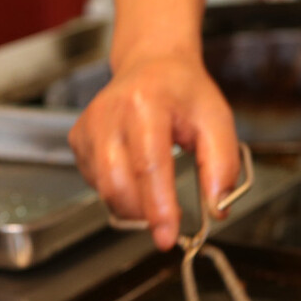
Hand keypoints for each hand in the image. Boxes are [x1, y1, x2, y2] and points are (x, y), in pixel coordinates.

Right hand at [68, 53, 240, 250]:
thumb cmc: (183, 91)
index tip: (167, 237)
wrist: (151, 63)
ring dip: (132, 206)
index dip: (158, 208)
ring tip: (155, 193)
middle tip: (167, 221)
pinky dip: (117, 192)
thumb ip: (222, 166)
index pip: (150, 166)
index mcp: (146, 103)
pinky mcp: (78, 139)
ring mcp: (88, 126)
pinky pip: (95, 183)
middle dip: (144, 214)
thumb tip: (216, 209)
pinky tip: (134, 173)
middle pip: (118, 185)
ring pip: (104, 190)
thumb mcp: (217, 120)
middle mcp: (109, 113)